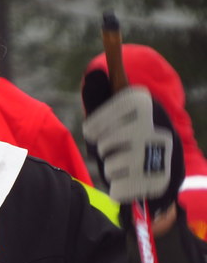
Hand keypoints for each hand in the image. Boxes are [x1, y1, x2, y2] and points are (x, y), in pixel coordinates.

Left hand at [82, 71, 183, 215]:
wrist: (169, 168)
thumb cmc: (137, 133)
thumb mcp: (122, 110)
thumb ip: (101, 95)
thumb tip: (93, 73)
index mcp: (142, 101)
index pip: (93, 125)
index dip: (94, 130)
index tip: (99, 131)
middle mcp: (150, 124)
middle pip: (101, 146)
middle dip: (106, 149)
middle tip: (122, 146)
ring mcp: (154, 153)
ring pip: (108, 167)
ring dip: (113, 168)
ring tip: (129, 161)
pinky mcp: (157, 181)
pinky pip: (117, 189)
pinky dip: (120, 188)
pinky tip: (133, 178)